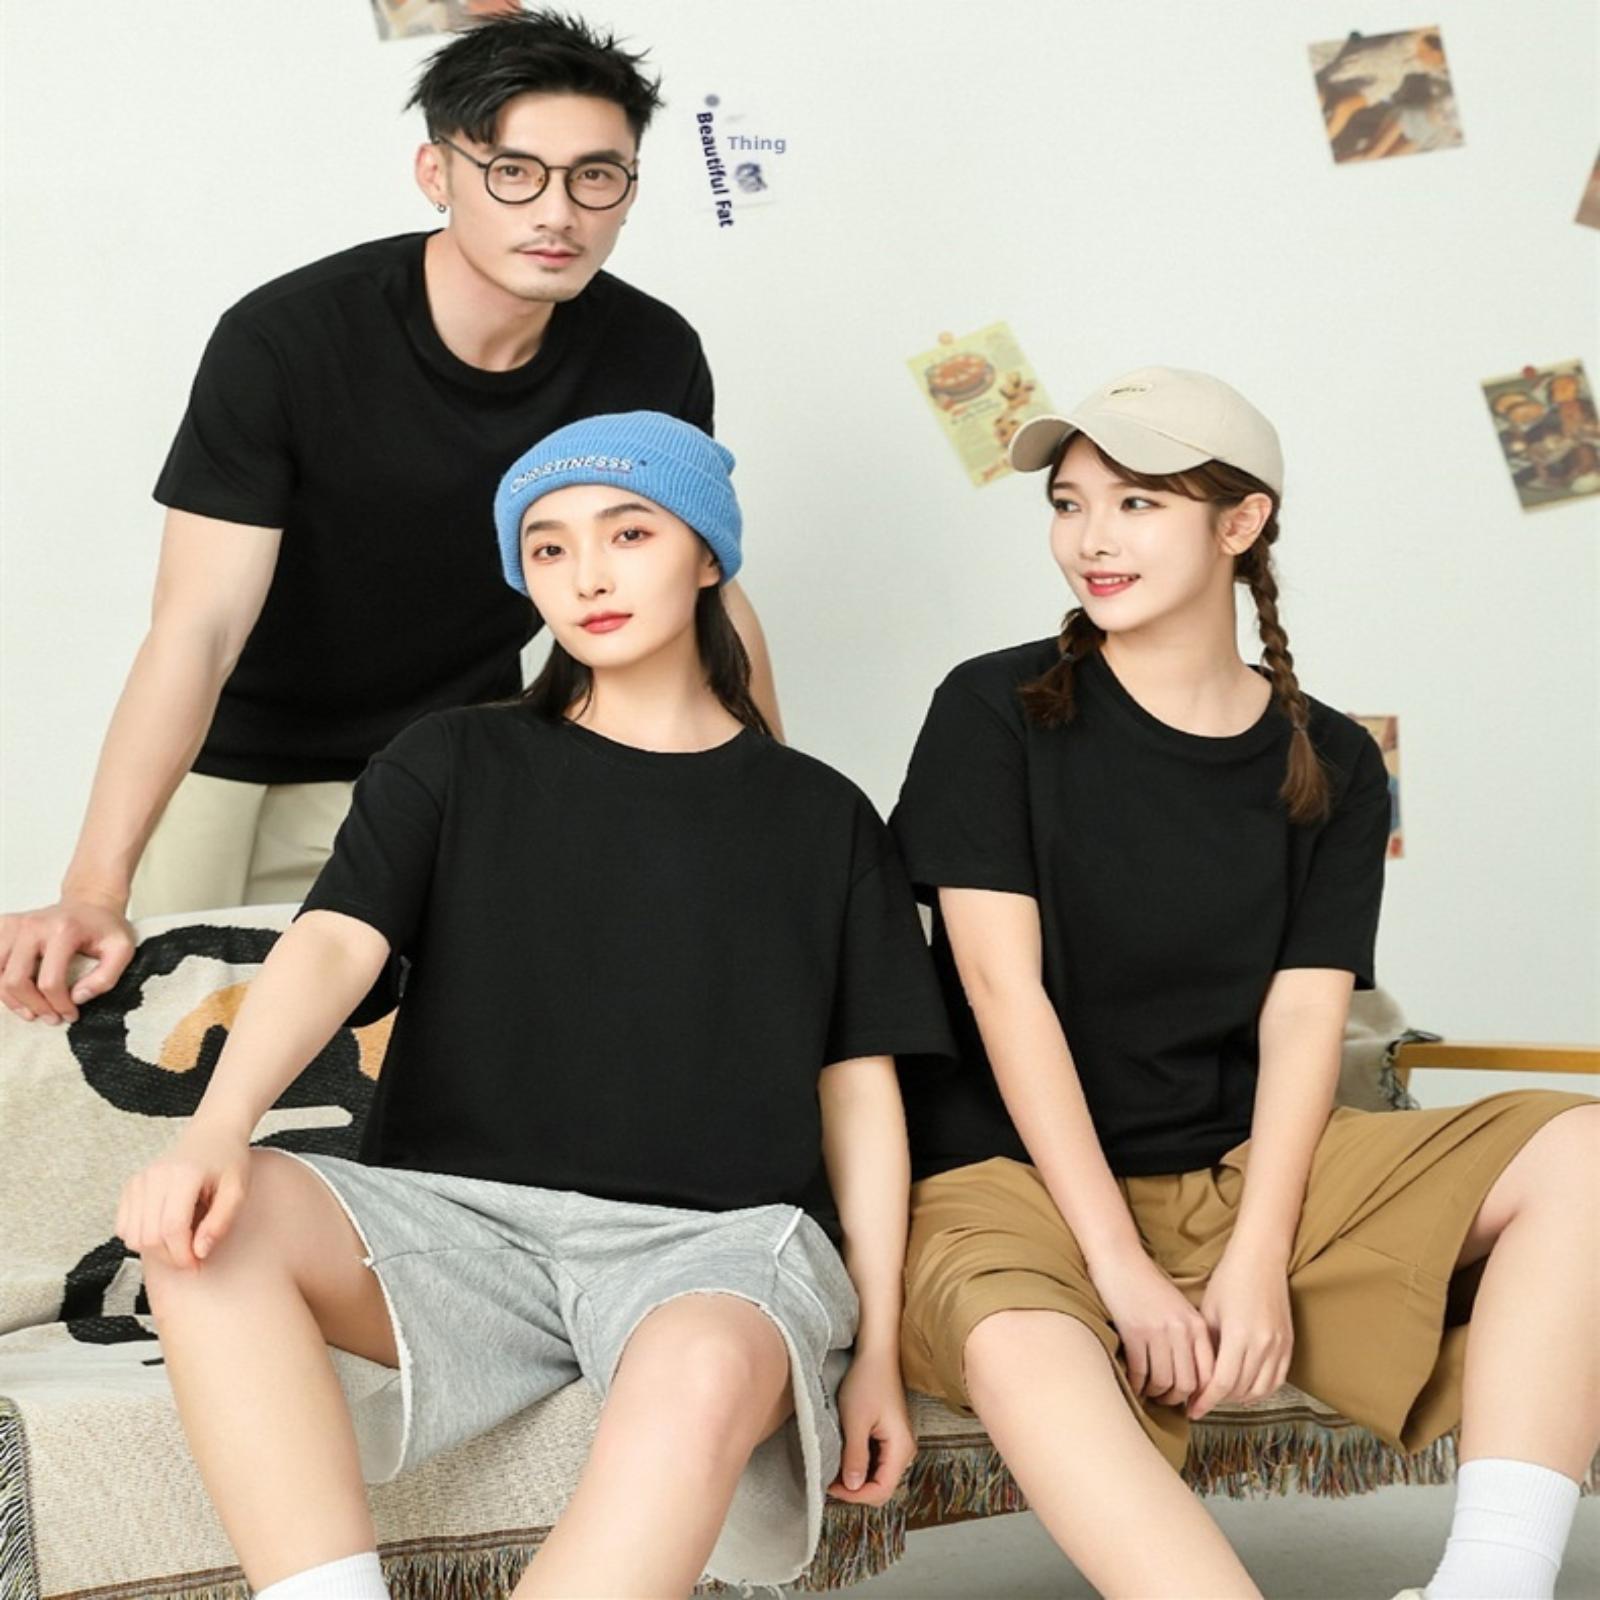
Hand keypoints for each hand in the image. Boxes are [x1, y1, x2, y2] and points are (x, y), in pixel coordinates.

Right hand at [0, 898, 135, 1023]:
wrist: (90, 902)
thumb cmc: (105, 927)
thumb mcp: (123, 950)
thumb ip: (106, 978)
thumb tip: (78, 998)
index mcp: (63, 930)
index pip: (50, 981)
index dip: (59, 1005)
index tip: (70, 1014)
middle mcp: (33, 925)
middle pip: (16, 981)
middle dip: (33, 1006)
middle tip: (51, 1017)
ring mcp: (15, 925)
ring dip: (12, 999)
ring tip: (32, 1010)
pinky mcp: (5, 926)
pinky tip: (16, 992)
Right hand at [115, 1124, 253, 1271]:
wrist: (212, 1134)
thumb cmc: (228, 1161)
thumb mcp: (237, 1190)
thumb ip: (220, 1222)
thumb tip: (199, 1253)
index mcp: (184, 1175)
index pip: (172, 1228)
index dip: (183, 1255)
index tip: (197, 1264)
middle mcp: (155, 1176)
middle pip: (149, 1237)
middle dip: (170, 1256)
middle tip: (192, 1257)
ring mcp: (139, 1180)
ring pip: (132, 1236)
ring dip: (155, 1250)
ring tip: (181, 1241)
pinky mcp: (130, 1186)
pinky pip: (123, 1227)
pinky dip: (141, 1237)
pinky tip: (164, 1229)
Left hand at [826, 1346, 916, 1506]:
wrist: (876, 1354)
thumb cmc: (866, 1382)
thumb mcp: (856, 1420)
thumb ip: (855, 1456)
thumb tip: (852, 1487)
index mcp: (901, 1448)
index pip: (882, 1491)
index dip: (856, 1496)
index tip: (831, 1486)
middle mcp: (904, 1450)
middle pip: (881, 1486)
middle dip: (855, 1489)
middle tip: (829, 1479)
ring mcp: (898, 1443)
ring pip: (878, 1475)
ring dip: (856, 1477)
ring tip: (834, 1468)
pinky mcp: (889, 1435)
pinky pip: (876, 1460)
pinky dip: (860, 1463)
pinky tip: (844, 1455)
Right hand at [1089, 1247, 1215, 1409]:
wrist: (1120, 1261)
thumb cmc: (1149, 1285)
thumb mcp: (1179, 1308)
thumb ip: (1191, 1338)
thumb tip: (1194, 1379)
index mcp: (1196, 1324)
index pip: (1209, 1373)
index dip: (1202, 1395)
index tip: (1193, 1405)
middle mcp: (1181, 1330)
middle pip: (1186, 1383)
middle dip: (1176, 1399)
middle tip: (1167, 1401)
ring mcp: (1157, 1332)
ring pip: (1163, 1381)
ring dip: (1155, 1393)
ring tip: (1150, 1392)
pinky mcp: (1133, 1332)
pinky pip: (1139, 1372)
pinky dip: (1137, 1384)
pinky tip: (1134, 1383)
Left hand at [1186, 1244, 1293, 1420]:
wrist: (1261, 1259)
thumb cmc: (1228, 1280)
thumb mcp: (1208, 1312)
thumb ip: (1206, 1347)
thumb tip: (1196, 1376)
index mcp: (1239, 1336)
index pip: (1222, 1383)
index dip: (1205, 1401)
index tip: (1192, 1410)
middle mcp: (1263, 1345)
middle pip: (1240, 1390)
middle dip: (1218, 1400)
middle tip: (1200, 1400)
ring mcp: (1279, 1346)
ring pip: (1260, 1390)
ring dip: (1238, 1398)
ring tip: (1220, 1395)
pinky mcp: (1289, 1344)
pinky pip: (1276, 1380)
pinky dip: (1260, 1390)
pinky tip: (1244, 1389)